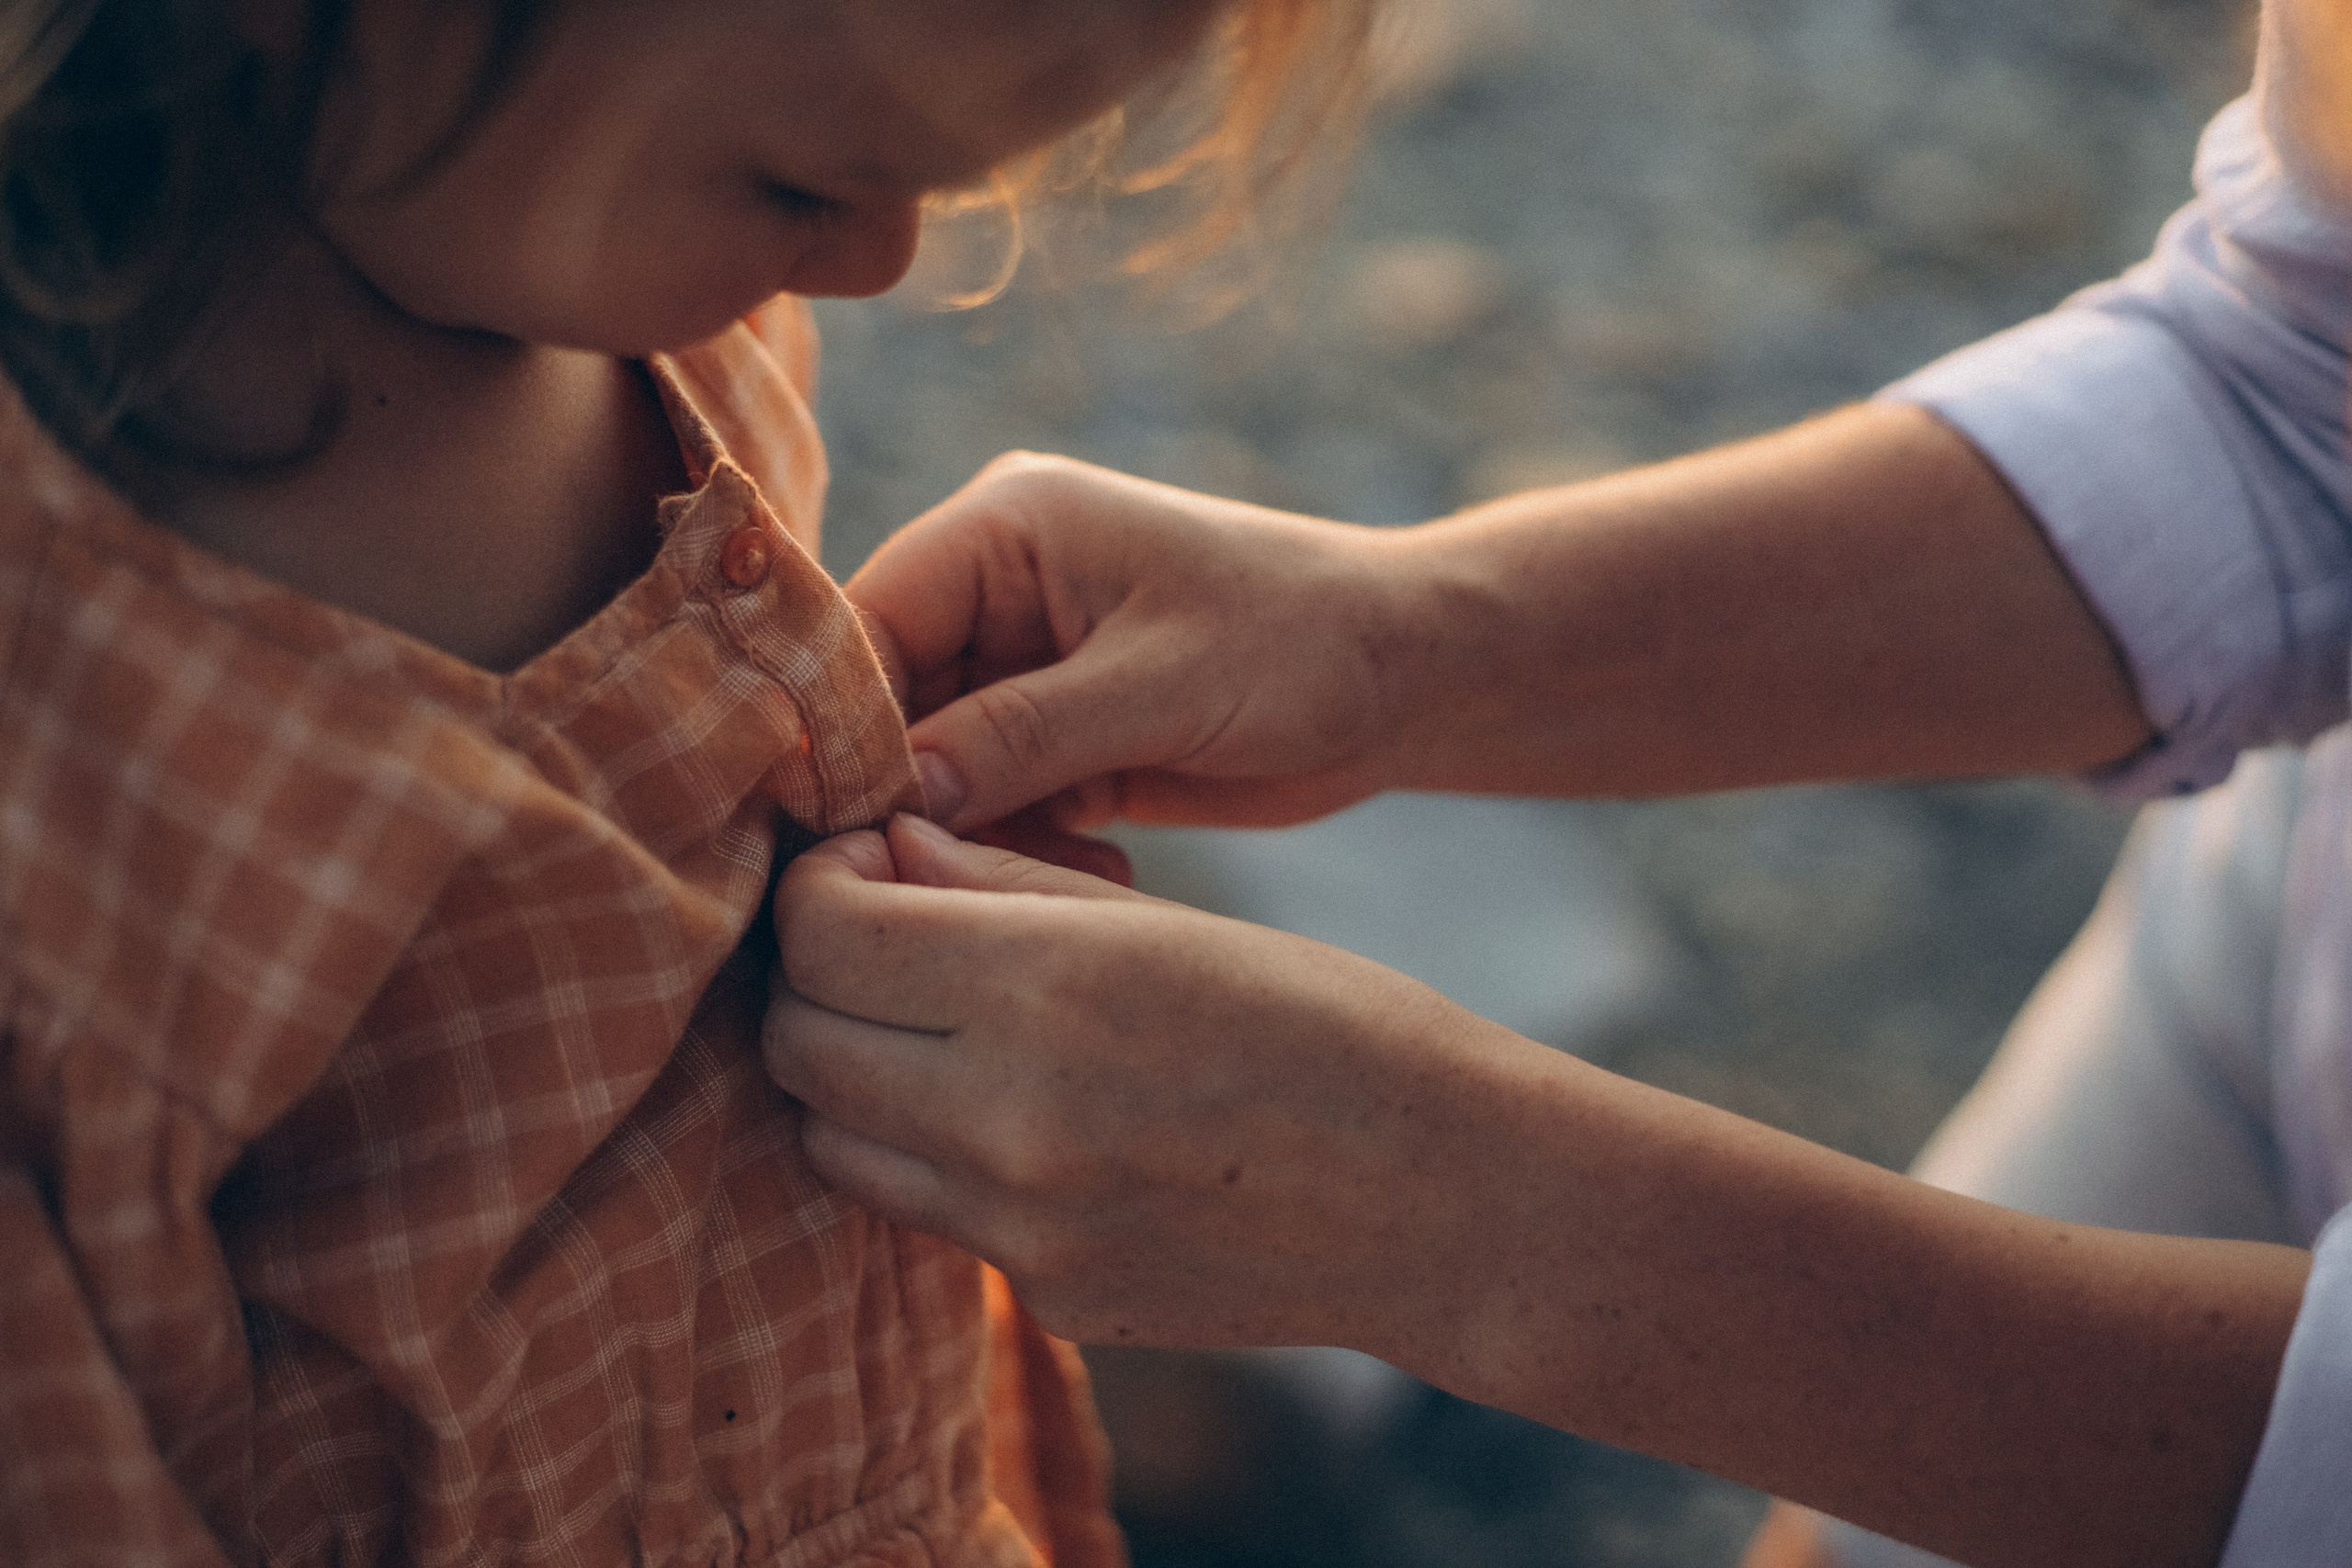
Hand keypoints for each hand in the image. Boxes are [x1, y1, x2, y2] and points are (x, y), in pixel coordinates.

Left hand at [764, 813, 1522, 1355]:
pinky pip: (923, 1212)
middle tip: (889, 938)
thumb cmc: (1335, 1025)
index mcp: (1049, 990)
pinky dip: (931, 1152)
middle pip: (798, 1041)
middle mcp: (1009, 1120)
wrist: (1448, 1204)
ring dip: (853, 1071)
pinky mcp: (1047, 1297)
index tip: (872, 865)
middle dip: (819, 973)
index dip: (823, 881)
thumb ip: (1004, 885)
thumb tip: (884, 848)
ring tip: (941, 1028)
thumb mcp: (1173, 920)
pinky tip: (1018, 1111)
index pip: (822, 932)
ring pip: (831, 1140)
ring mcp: (1021, 1229)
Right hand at [846, 452, 1410, 833]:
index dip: (840, 723)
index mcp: (1004, 529)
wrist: (1408, 678)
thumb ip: (1022, 735)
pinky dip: (1022, 850)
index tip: (846, 826)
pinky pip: (992, 802)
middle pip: (885, 701)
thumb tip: (895, 799)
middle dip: (906, 795)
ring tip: (1060, 878)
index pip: (864, 621)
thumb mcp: (1162, 685)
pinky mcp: (1058, 733)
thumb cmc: (1303, 644)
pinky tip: (1097, 877)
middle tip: (933, 882)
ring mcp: (1024, 664)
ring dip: (974, 836)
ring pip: (933, 766)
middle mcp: (996, 588)